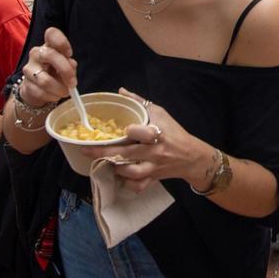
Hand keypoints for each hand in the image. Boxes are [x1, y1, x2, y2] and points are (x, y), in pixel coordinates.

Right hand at [17, 27, 76, 106]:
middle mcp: (37, 53)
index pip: (51, 33)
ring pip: (45, 80)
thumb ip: (70, 65)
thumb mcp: (65, 67)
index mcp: (49, 45)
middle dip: (65, 71)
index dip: (61, 42)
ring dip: (59, 89)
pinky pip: (41, 93)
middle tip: (73, 83)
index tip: (69, 54)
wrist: (37, 89)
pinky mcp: (26, 85)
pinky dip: (52, 96)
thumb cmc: (55, 73)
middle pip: (50, 55)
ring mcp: (29, 69)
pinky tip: (55, 95)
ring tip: (65, 92)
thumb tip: (71, 64)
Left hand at [86, 88, 213, 192]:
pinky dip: (127, 183)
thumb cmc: (174, 132)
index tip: (123, 129)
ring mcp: (154, 167)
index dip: (131, 130)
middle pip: (127, 154)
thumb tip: (121, 92)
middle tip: (87, 150)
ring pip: (131, 172)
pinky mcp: (153, 179)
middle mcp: (155, 152)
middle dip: (104, 153)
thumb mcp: (160, 113)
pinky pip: (138, 186)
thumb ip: (139, 103)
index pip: (143, 133)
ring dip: (116, 169)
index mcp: (158, 134)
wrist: (191, 156)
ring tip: (106, 163)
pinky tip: (120, 177)